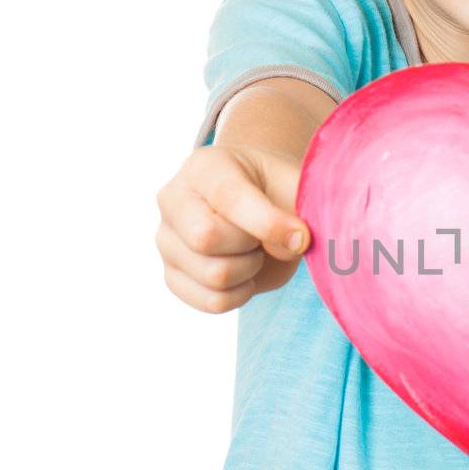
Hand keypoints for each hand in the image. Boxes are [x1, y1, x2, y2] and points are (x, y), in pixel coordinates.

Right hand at [155, 143, 312, 312]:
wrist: (259, 207)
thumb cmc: (275, 191)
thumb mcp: (293, 187)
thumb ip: (296, 209)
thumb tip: (292, 243)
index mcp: (204, 167)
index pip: (226, 197)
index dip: (267, 222)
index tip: (301, 236)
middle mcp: (174, 200)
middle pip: (205, 238)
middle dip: (251, 245)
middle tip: (263, 235)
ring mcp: (166, 240)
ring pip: (213, 276)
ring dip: (249, 270)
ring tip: (253, 251)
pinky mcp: (173, 276)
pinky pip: (213, 302)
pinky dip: (241, 294)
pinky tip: (246, 273)